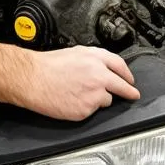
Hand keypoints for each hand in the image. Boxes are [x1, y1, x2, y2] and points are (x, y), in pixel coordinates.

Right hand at [15, 47, 140, 120]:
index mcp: (96, 59)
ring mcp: (94, 94)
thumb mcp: (75, 53)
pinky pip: (92, 111)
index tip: (130, 81)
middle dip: (129, 92)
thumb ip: (93, 60)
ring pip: (107, 100)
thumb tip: (102, 68)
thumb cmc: (47, 66)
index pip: (120, 67)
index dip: (127, 75)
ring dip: (99, 99)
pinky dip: (85, 108)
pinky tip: (73, 101)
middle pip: (122, 86)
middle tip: (132, 95)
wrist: (33, 79)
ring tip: (80, 94)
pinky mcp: (86, 110)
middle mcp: (99, 76)